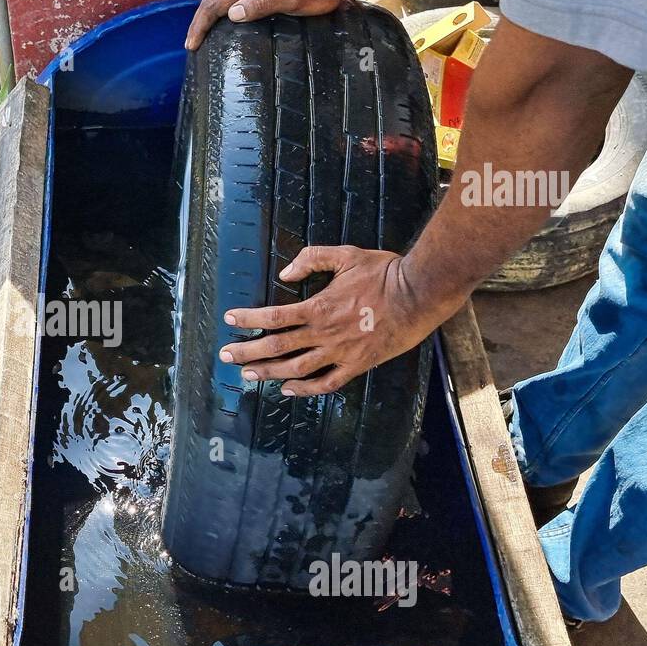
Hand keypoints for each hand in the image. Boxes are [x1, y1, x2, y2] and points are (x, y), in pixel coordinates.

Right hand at [185, 0, 349, 50]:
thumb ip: (262, 4)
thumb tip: (233, 13)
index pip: (214, 5)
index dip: (200, 25)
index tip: (192, 45)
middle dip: (197, 21)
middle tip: (191, 43)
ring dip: (204, 12)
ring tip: (199, 31)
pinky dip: (216, 4)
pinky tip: (220, 14)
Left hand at [218, 246, 463, 395]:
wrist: (420, 293)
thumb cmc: (385, 271)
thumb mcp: (346, 254)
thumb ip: (312, 259)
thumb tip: (285, 274)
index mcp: (319, 306)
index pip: (274, 317)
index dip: (248, 319)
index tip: (230, 320)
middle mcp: (324, 333)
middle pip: (277, 346)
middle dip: (248, 352)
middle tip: (226, 355)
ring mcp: (341, 352)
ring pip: (296, 369)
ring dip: (269, 373)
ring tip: (248, 374)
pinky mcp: (358, 365)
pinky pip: (327, 383)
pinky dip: (305, 390)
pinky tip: (288, 390)